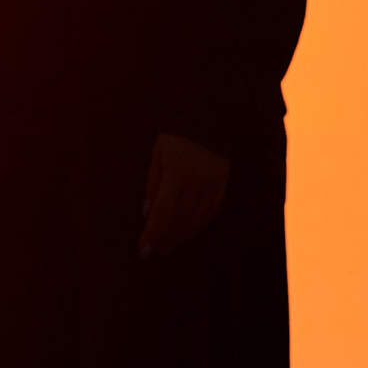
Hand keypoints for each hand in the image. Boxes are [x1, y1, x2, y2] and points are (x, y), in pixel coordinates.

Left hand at [139, 130, 228, 257]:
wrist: (208, 117)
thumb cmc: (175, 137)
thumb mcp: (157, 157)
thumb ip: (152, 187)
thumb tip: (147, 215)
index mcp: (176, 174)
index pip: (163, 212)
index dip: (153, 234)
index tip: (144, 249)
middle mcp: (197, 182)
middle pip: (180, 221)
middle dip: (165, 239)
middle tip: (154, 250)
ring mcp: (213, 185)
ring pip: (197, 221)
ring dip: (181, 236)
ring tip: (167, 244)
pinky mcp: (223, 185)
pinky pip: (211, 213)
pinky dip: (198, 226)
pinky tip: (187, 232)